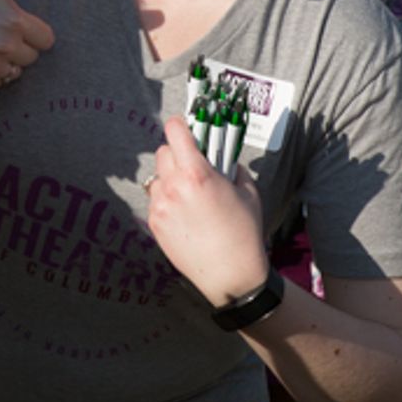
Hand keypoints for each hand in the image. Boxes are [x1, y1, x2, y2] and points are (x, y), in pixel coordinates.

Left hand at [145, 117, 267, 306]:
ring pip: (157, 176)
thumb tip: (221, 157)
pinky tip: (185, 214)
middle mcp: (174, 187)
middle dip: (178, 153)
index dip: (181, 126)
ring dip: (170, 177)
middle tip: (193, 165)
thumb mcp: (247, 192)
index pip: (175, 131)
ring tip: (189, 194)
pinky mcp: (154, 222)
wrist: (229, 275)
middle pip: (163, 151)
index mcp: (197, 174)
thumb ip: (231, 167)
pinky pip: (155, 199)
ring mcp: (160, 206)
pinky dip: (167, 199)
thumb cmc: (243, 234)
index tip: (186, 127)